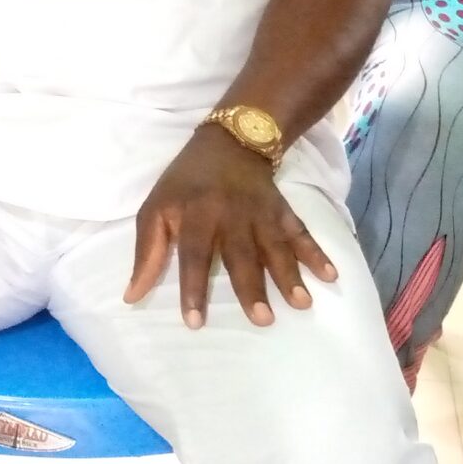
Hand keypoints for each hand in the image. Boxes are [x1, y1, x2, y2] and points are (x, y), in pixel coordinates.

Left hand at [125, 126, 334, 327]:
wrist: (230, 140)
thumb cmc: (185, 183)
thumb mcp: (155, 209)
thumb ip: (146, 253)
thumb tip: (131, 297)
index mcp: (195, 215)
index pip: (192, 255)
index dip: (193, 288)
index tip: (195, 322)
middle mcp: (230, 215)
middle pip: (241, 254)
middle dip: (252, 287)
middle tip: (262, 320)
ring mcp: (260, 213)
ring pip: (276, 247)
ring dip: (290, 275)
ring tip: (302, 304)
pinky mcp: (282, 211)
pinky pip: (301, 233)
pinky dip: (317, 253)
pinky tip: (331, 276)